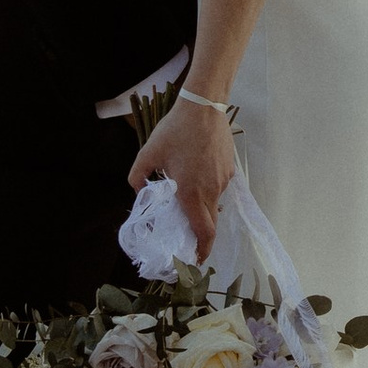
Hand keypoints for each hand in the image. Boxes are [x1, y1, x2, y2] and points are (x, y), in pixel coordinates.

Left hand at [127, 91, 236, 261]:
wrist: (203, 108)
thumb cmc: (175, 131)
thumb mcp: (148, 154)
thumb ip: (137, 177)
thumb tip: (138, 192)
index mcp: (191, 193)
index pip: (203, 232)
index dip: (201, 250)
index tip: (196, 260)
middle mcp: (211, 191)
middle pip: (211, 225)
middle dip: (202, 238)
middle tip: (190, 243)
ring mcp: (223, 181)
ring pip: (215, 205)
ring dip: (204, 212)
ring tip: (189, 204)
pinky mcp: (229, 170)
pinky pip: (219, 188)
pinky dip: (209, 192)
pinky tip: (197, 177)